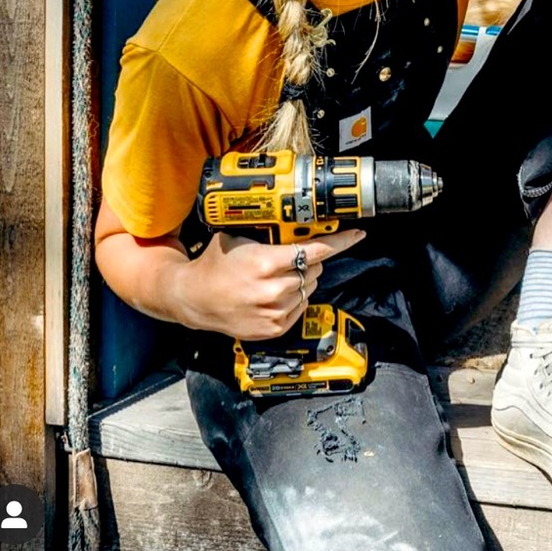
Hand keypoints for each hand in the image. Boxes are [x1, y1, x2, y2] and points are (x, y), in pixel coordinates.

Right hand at [172, 228, 364, 339]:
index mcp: (266, 262)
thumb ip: (268, 233)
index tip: (357, 235)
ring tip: (275, 277)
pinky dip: (294, 298)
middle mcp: (273, 289)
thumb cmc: (215, 265)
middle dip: (308, 261)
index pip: (314, 250)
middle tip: (288, 258)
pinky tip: (274, 293)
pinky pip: (300, 307)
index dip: (340, 242)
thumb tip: (296, 222)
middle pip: (314, 269)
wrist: (194, 299)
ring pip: (309, 288)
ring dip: (301, 280)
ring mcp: (274, 311)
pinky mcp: (273, 328)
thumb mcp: (239, 237)